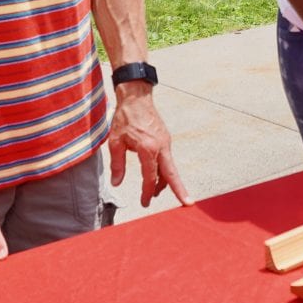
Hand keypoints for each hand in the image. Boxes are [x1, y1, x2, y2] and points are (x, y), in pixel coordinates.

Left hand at [107, 84, 192, 207]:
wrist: (136, 98)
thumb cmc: (124, 118)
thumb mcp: (115, 142)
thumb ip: (117, 164)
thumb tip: (116, 183)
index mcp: (148, 149)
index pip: (150, 177)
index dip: (147, 192)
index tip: (145, 203)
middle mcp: (161, 147)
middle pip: (172, 174)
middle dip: (180, 190)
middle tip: (187, 204)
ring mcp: (165, 142)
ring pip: (169, 167)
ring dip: (165, 181)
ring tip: (155, 193)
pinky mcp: (165, 139)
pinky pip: (166, 159)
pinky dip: (163, 170)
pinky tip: (155, 176)